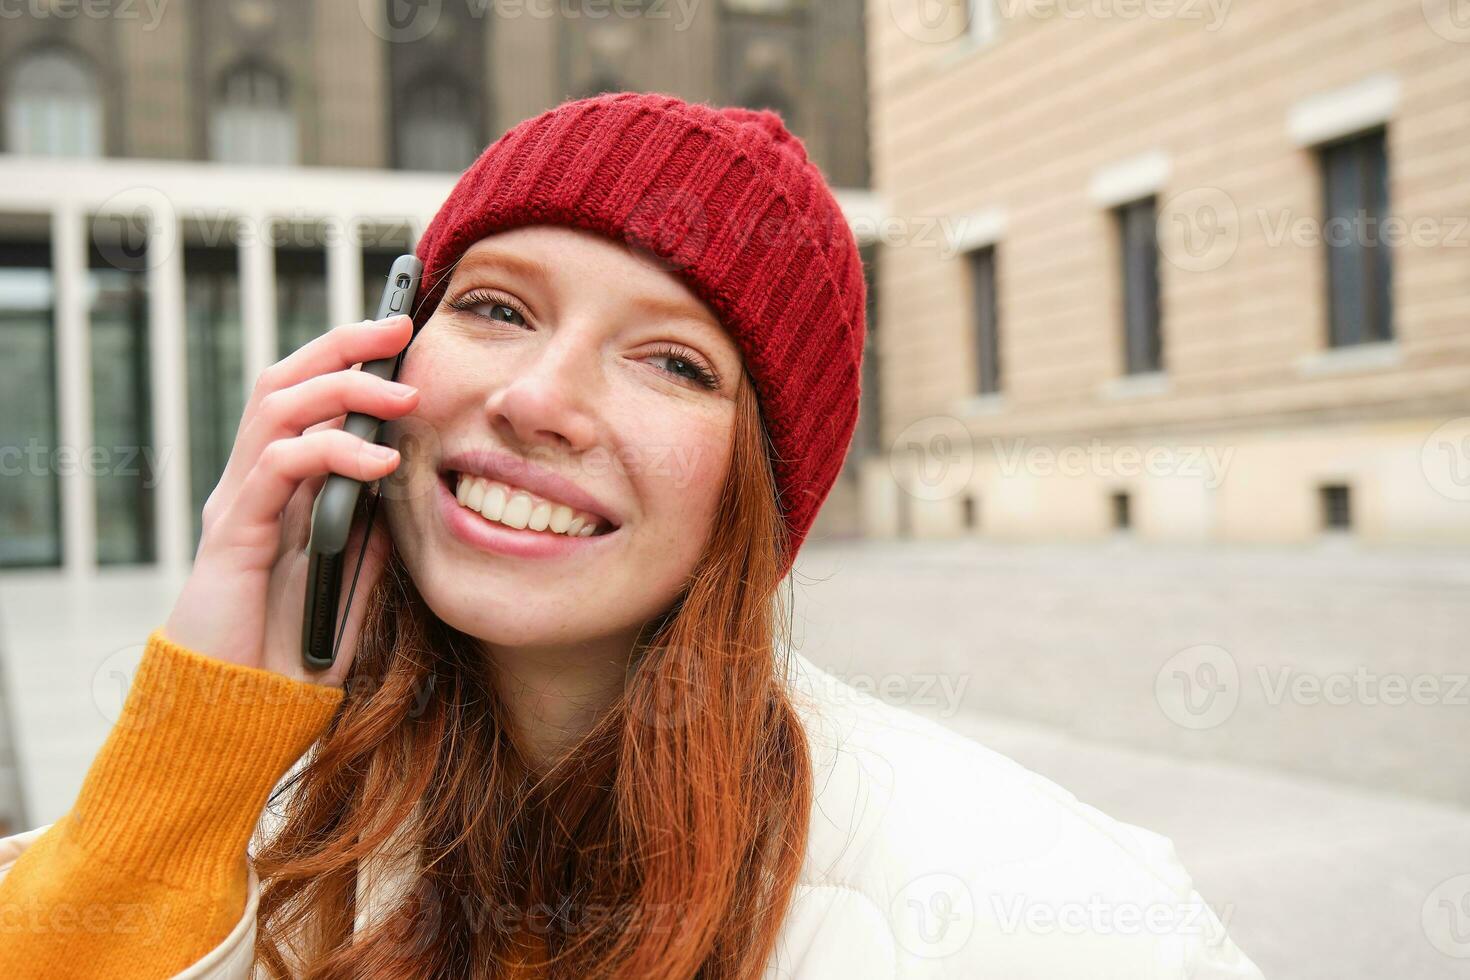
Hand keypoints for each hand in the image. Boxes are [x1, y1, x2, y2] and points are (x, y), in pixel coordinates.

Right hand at [162, 315, 418, 686]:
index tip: (405, 335)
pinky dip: (330, 451)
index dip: (347, 358)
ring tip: (403, 394)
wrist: (238, 716)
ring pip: (276, 408)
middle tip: (401, 328)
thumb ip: (371, 535)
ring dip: (343, 388)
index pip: (306, 397)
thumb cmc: (291, 654)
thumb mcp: (352, 583)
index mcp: (279, 491)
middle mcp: (252, 485)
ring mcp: (239, 506)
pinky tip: (379, 462)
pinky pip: (278, 468)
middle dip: (343, 345)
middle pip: (284, 380)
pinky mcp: (233, 536)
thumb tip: (405, 489)